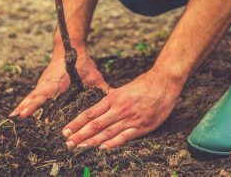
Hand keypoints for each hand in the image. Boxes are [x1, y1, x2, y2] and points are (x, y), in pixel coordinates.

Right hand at [10, 48, 107, 117]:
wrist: (69, 47)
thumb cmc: (83, 62)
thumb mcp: (94, 75)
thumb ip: (102, 88)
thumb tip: (115, 97)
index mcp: (59, 82)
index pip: (45, 94)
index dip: (35, 104)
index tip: (25, 113)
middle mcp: (49, 83)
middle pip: (35, 96)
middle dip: (26, 107)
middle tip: (17, 118)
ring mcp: (45, 82)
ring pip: (32, 94)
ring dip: (24, 104)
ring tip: (15, 116)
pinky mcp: (44, 81)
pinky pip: (34, 92)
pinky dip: (28, 99)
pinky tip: (22, 109)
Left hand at [62, 70, 181, 148]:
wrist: (164, 82)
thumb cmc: (145, 84)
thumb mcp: (125, 88)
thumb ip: (114, 97)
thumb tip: (103, 102)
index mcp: (114, 98)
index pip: (90, 113)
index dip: (77, 123)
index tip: (66, 130)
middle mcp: (119, 109)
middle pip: (95, 124)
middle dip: (80, 135)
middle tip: (67, 143)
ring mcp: (130, 118)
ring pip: (107, 132)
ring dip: (91, 141)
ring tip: (79, 147)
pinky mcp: (142, 126)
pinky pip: (125, 137)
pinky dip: (113, 143)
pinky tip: (102, 148)